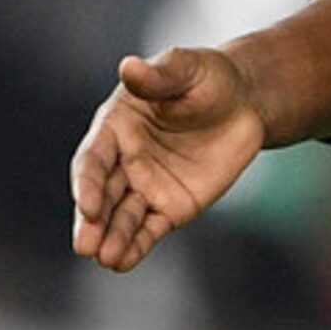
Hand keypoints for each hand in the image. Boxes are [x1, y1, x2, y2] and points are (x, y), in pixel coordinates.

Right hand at [70, 46, 266, 271]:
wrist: (246, 103)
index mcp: (115, 127)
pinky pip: (149, 230)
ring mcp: (146, 186)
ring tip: (105, 258)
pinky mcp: (170, 207)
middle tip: (84, 245)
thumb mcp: (188, 68)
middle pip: (101, 195)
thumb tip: (129, 67)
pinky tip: (122, 262)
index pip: (93, 159)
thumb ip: (159, 75)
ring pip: (122, 217)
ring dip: (111, 238)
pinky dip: (136, 246)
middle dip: (91, 221)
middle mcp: (124, 161)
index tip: (88, 205)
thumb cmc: (210, 78)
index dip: (87, 183)